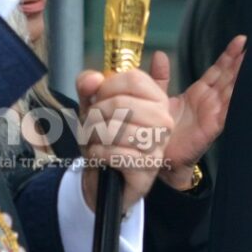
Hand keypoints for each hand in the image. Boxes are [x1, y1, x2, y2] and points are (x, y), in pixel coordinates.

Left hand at [73, 67, 172, 211]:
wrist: (105, 173)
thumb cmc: (103, 134)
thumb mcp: (91, 104)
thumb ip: (88, 85)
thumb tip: (93, 79)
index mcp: (156, 98)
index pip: (134, 78)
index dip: (107, 87)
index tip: (98, 98)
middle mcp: (163, 118)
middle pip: (122, 104)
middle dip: (96, 114)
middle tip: (92, 123)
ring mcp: (159, 143)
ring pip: (115, 129)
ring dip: (94, 135)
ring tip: (94, 140)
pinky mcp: (149, 165)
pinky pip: (115, 152)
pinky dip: (97, 152)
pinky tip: (98, 154)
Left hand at [152, 37, 244, 190]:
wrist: (159, 158)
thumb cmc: (161, 130)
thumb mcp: (159, 98)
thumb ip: (161, 77)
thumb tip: (161, 54)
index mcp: (199, 93)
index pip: (217, 70)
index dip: (228, 56)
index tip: (240, 40)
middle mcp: (209, 102)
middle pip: (228, 77)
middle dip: (240, 61)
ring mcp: (213, 114)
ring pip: (231, 91)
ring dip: (242, 77)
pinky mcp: (212, 127)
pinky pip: (227, 111)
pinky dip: (236, 100)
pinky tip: (246, 88)